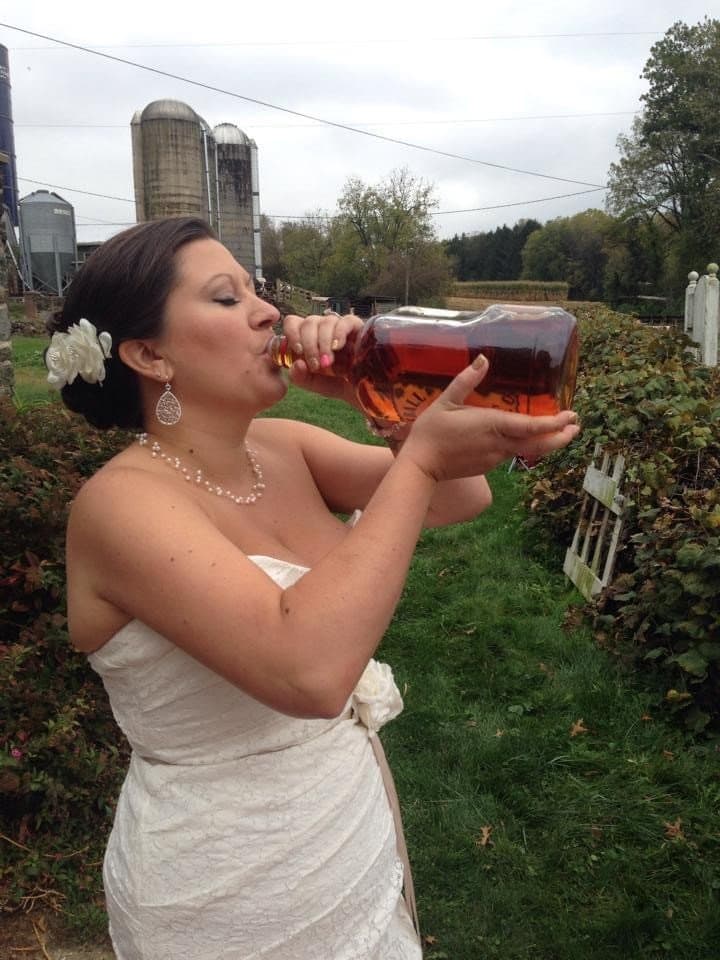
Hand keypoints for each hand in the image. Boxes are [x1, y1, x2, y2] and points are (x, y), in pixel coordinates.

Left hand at [283, 310, 363, 404]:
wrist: (371, 392)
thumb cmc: (343, 385)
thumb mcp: (320, 385)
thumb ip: (302, 379)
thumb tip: (296, 364)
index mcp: (310, 339)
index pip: (293, 323)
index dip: (292, 333)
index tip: (297, 351)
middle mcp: (323, 330)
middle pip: (309, 322)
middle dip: (309, 344)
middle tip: (316, 365)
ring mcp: (341, 327)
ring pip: (326, 321)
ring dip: (323, 343)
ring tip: (329, 362)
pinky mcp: (359, 328)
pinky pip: (346, 321)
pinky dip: (339, 333)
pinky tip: (338, 347)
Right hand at [400, 355, 580, 481]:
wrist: (421, 466)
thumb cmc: (431, 431)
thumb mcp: (445, 401)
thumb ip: (466, 381)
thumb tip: (483, 359)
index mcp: (492, 425)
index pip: (532, 426)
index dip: (555, 423)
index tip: (571, 416)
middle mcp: (499, 444)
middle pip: (539, 444)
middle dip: (561, 437)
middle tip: (576, 427)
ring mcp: (495, 457)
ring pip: (527, 451)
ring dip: (545, 442)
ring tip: (559, 433)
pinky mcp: (488, 465)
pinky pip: (512, 454)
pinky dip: (525, 446)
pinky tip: (525, 439)